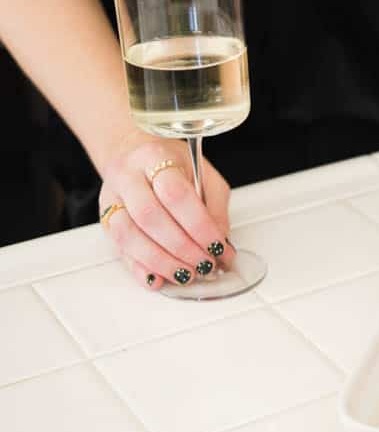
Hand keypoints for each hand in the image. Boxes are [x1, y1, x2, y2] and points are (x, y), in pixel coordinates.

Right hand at [97, 130, 234, 289]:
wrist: (132, 152)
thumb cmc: (172, 164)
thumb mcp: (204, 176)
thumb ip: (215, 208)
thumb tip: (222, 244)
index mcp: (155, 158)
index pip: (176, 194)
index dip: (199, 226)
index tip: (219, 247)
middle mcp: (127, 177)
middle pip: (150, 217)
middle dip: (182, 248)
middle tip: (205, 264)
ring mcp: (111, 199)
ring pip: (128, 235)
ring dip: (161, 262)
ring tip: (187, 274)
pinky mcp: (104, 220)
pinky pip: (118, 249)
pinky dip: (139, 268)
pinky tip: (158, 280)